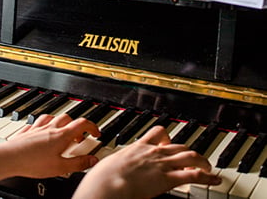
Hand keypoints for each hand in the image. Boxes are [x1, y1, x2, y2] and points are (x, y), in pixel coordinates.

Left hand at [0, 114, 99, 190]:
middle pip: (68, 118)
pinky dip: (44, 123)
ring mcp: (38, 128)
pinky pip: (38, 121)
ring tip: (62, 131)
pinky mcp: (28, 131)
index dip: (92, 126)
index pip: (82, 124)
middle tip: (79, 136)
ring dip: (61, 122)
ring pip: (53, 117)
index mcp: (62, 135)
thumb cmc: (33, 162)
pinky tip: (42, 129)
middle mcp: (51, 128)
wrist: (10, 158)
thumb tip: (93, 160)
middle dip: (76, 125)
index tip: (96, 133)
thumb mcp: (60, 167)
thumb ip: (78, 163)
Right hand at [73, 125, 221, 198]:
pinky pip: (192, 174)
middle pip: (176, 145)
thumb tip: (110, 171)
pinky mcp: (168, 179)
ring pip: (188, 155)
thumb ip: (117, 165)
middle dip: (187, 150)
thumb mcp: (109, 165)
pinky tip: (214, 179)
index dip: (166, 138)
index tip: (170, 142)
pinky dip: (207, 176)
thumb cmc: (103, 179)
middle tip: (193, 157)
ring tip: (209, 167)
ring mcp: (161, 164)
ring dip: (202, 160)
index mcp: (138, 147)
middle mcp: (152, 152)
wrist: (107, 184)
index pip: (157, 134)